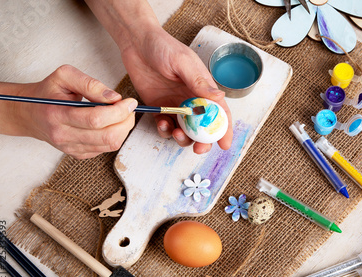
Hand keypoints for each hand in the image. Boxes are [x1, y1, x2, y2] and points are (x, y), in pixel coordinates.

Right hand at [21, 65, 136, 158]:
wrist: (30, 113)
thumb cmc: (48, 92)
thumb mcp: (64, 76)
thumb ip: (90, 83)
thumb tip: (114, 97)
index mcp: (57, 114)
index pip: (96, 119)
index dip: (119, 111)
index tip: (130, 102)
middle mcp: (63, 135)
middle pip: (107, 136)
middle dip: (126, 122)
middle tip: (129, 108)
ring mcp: (70, 148)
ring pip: (109, 145)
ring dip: (123, 129)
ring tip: (122, 115)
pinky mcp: (77, 154)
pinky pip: (105, 149)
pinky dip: (115, 136)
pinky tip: (111, 124)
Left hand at [120, 28, 232, 153]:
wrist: (137, 43)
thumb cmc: (163, 47)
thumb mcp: (183, 62)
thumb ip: (199, 82)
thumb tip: (220, 96)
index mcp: (204, 89)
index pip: (220, 112)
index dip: (224, 130)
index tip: (225, 145)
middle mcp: (192, 100)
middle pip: (203, 128)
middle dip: (202, 142)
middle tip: (198, 148)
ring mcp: (176, 106)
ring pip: (184, 131)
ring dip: (182, 138)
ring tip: (176, 132)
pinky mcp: (160, 108)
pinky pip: (165, 126)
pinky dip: (165, 130)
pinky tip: (161, 123)